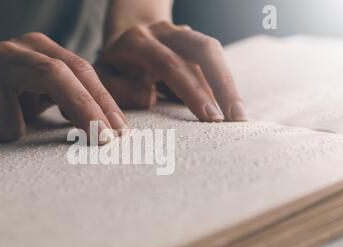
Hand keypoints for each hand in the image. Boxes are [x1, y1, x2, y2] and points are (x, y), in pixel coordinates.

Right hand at [0, 33, 126, 141]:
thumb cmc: (4, 92)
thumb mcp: (40, 90)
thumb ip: (71, 101)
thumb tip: (112, 130)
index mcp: (40, 48)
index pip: (80, 71)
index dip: (102, 102)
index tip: (119, 132)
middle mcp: (13, 50)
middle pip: (55, 76)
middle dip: (84, 111)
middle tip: (103, 141)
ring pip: (10, 125)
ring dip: (8, 135)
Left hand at [95, 21, 246, 121]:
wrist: (124, 38)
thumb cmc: (113, 67)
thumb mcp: (103, 79)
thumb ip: (119, 90)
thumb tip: (150, 99)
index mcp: (137, 41)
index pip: (170, 64)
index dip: (192, 90)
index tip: (210, 117)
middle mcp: (163, 31)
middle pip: (202, 49)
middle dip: (222, 84)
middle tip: (235, 119)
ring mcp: (181, 33)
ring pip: (212, 52)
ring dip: (228, 84)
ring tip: (239, 117)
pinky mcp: (193, 42)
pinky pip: (214, 60)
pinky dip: (223, 83)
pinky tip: (231, 107)